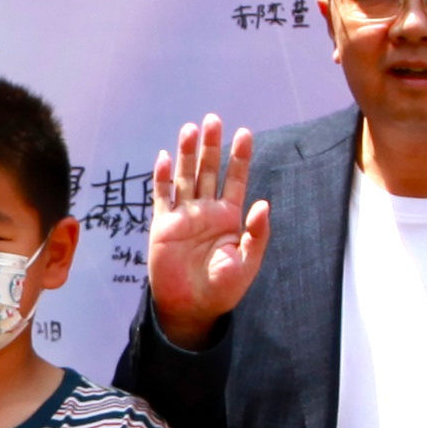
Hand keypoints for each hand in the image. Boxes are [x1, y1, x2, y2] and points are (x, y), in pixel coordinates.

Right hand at [143, 117, 275, 342]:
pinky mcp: (163, 225)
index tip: (245, 133)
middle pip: (209, 170)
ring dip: (188, 153)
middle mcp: (206, 211)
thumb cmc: (222, 289)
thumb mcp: (247, 262)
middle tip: (214, 120)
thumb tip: (264, 204)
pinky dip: (163, 178)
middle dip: (212, 146)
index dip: (240, 157)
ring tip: (190, 129)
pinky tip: (166, 158)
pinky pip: (162, 196)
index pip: (236, 179)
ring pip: (186, 177)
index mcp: (229, 217)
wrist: (191, 308)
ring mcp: (183, 216)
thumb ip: (256, 234)